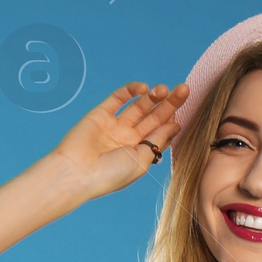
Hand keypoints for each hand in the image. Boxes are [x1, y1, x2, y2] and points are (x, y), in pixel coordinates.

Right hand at [50, 81, 189, 200]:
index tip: (182, 112)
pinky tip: (144, 88)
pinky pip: (118, 97)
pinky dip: (131, 90)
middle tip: (184, 89)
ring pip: (139, 105)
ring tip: (164, 89)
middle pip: (153, 117)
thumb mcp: (142, 159)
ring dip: (153, 96)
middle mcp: (128, 138)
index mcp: (139, 153)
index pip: (160, 132)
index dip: (172, 120)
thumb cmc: (111, 174)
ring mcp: (114, 125)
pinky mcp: (100, 113)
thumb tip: (175, 124)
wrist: (77, 173)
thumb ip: (158, 139)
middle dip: (169, 103)